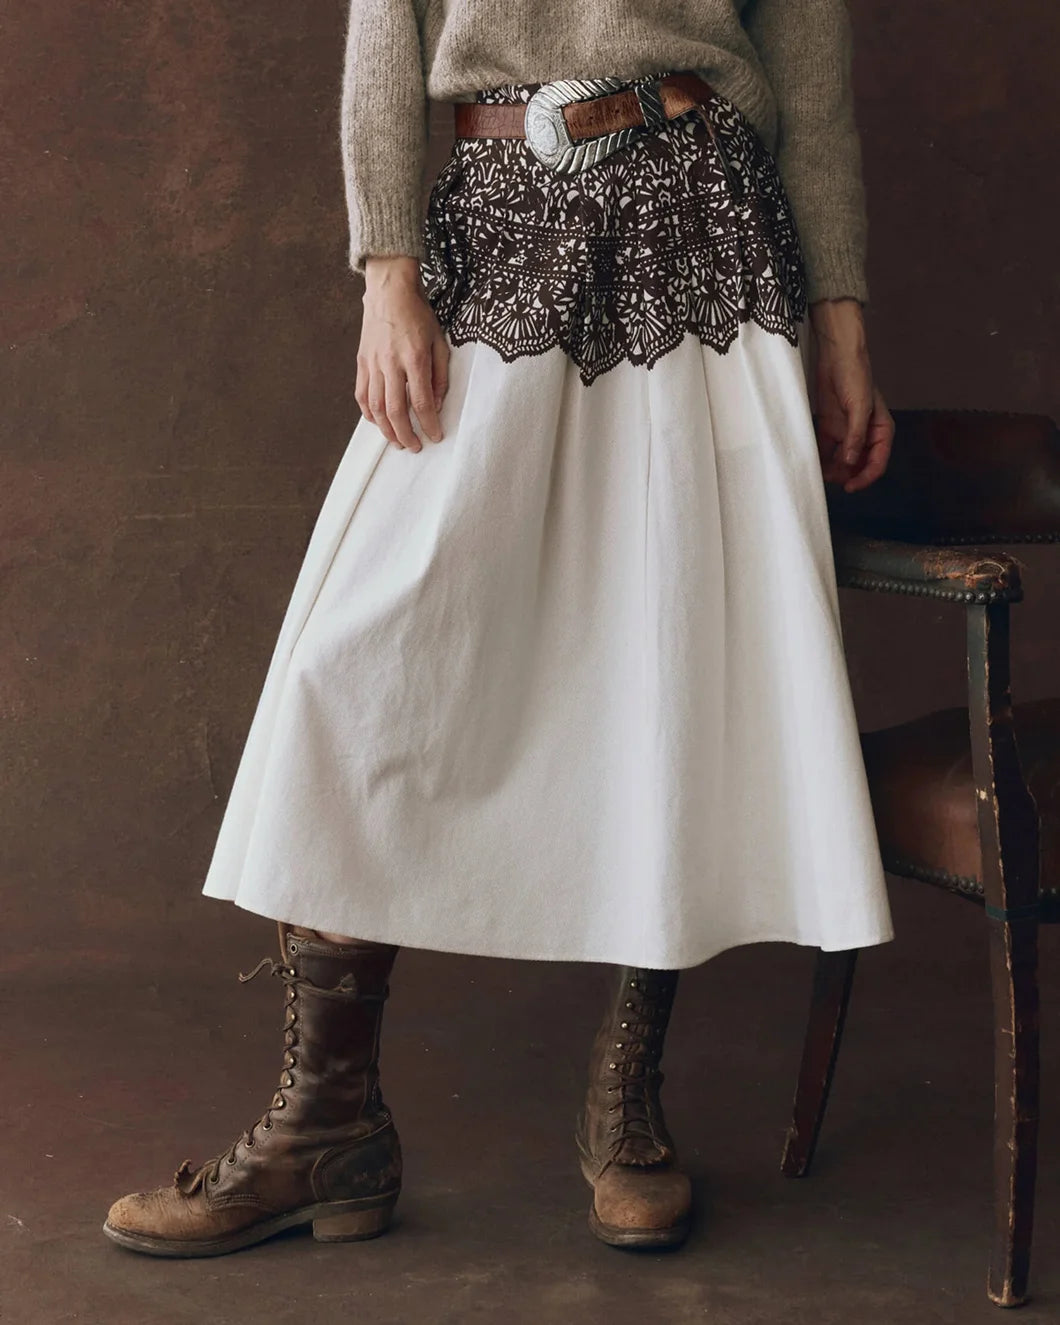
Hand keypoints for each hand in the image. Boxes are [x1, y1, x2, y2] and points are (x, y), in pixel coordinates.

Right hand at [356, 256, 449, 451]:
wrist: (389, 291)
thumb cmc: (418, 315)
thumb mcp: (439, 342)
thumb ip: (440, 375)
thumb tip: (435, 405)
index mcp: (414, 358)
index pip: (421, 401)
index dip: (429, 424)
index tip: (435, 436)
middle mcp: (391, 363)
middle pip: (395, 410)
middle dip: (405, 434)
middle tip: (415, 447)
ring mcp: (373, 363)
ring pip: (376, 407)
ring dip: (386, 430)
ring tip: (397, 441)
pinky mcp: (362, 362)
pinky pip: (362, 394)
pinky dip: (369, 413)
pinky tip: (378, 422)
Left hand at [809, 298, 893, 492]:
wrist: (836, 355)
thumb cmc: (855, 376)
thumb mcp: (859, 407)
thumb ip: (856, 436)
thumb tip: (851, 461)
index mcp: (881, 430)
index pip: (877, 462)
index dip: (864, 478)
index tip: (849, 487)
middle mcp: (865, 435)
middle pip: (858, 465)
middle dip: (846, 475)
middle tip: (830, 479)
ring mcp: (847, 432)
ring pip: (842, 460)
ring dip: (832, 470)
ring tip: (819, 473)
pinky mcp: (830, 428)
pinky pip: (827, 450)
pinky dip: (821, 458)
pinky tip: (812, 463)